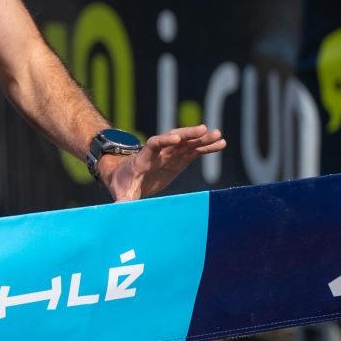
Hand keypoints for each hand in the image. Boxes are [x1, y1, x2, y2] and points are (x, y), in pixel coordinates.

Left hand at [98, 125, 227, 200]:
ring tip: (218, 134)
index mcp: (144, 158)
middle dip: (188, 134)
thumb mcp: (122, 192)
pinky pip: (194, 151)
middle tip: (203, 130)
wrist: (125, 177)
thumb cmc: (122, 183)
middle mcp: (159, 152)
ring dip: (202, 139)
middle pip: (174, 138)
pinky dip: (206, 148)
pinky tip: (221, 144)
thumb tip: (119, 211)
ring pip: (187, 143)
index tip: (176, 139)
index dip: (164, 141)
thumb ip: (123, 199)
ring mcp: (170, 154)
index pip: (154, 144)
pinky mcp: (179, 160)